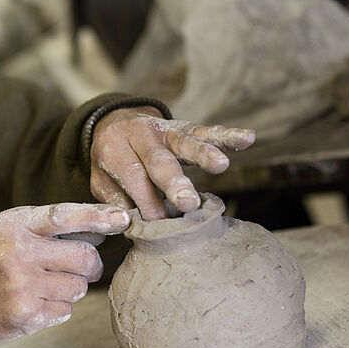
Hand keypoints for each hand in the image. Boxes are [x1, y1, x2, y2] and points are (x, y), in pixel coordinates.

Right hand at [0, 203, 128, 341]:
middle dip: (90, 263)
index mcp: (15, 225)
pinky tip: (37, 299)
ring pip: (80, 286)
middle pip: (84, 257)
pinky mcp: (27, 315)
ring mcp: (22, 287)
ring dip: (72, 285)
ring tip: (47, 282)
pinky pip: (67, 309)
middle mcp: (17, 253)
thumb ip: (55, 224)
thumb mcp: (14, 228)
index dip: (97, 217)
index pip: (64, 216)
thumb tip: (109, 223)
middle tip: (82, 265)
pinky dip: (58, 305)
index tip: (123, 218)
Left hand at [90, 107, 255, 220]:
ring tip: (221, 165)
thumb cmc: (112, 162)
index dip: (145, 200)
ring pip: (185, 141)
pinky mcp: (185, 127)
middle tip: (188, 203)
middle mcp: (140, 135)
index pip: (132, 176)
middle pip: (158, 160)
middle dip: (174, 182)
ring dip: (204, 154)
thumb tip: (129, 223)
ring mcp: (165, 130)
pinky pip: (207, 130)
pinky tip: (248, 138)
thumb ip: (114, 199)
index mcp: (114, 148)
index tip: (158, 223)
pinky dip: (227, 135)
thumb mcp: (101, 179)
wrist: (115, 124)